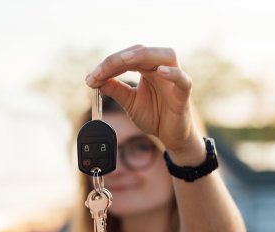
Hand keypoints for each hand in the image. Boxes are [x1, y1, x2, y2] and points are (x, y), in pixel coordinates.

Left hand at [86, 45, 204, 162]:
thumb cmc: (155, 115)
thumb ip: (115, 90)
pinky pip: (182, 79)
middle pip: (142, 51)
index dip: (108, 65)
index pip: (127, 57)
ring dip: (144, 55)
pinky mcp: (183, 93)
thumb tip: (95, 80)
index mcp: (147, 68)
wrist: (171, 136)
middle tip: (100, 71)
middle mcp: (161, 68)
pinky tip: (160, 72)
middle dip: (118, 59)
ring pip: (165, 55)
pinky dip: (173, 74)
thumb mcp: (130, 102)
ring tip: (124, 61)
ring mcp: (174, 79)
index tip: (91, 78)